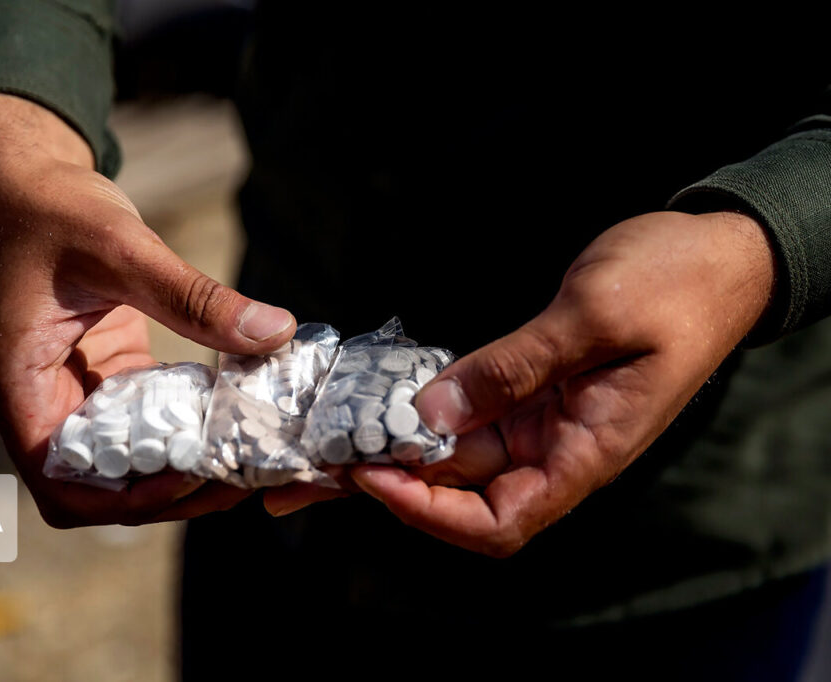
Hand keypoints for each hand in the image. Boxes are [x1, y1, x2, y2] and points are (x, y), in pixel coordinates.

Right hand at [0, 93, 295, 526]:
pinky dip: (188, 422)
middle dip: (171, 493)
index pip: (63, 486)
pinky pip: (150, 415)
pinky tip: (236, 410)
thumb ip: (193, 297)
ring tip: (250, 454)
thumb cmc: (50, 208)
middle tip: (243, 475)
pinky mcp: (110, 368)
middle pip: (104, 486)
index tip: (190, 476)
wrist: (25, 175)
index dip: (125, 500)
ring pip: (132, 456)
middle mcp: (46, 403)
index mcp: (23, 390)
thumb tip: (275, 332)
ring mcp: (80, 389)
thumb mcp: (121, 248)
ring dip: (186, 463)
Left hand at [266, 211, 774, 554]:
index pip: (499, 524)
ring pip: (460, 453)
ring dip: (403, 447)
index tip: (373, 477)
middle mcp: (559, 448)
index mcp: (585, 452)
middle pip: (465, 494)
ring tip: (339, 431)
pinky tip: (383, 396)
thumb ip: (512, 368)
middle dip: (395, 483)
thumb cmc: (676, 283)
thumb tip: (432, 415)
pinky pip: (472, 412)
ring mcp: (544, 419)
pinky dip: (429, 408)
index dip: (430, 514)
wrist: (720, 254)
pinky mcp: (534, 388)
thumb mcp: (592, 316)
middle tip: (323, 461)